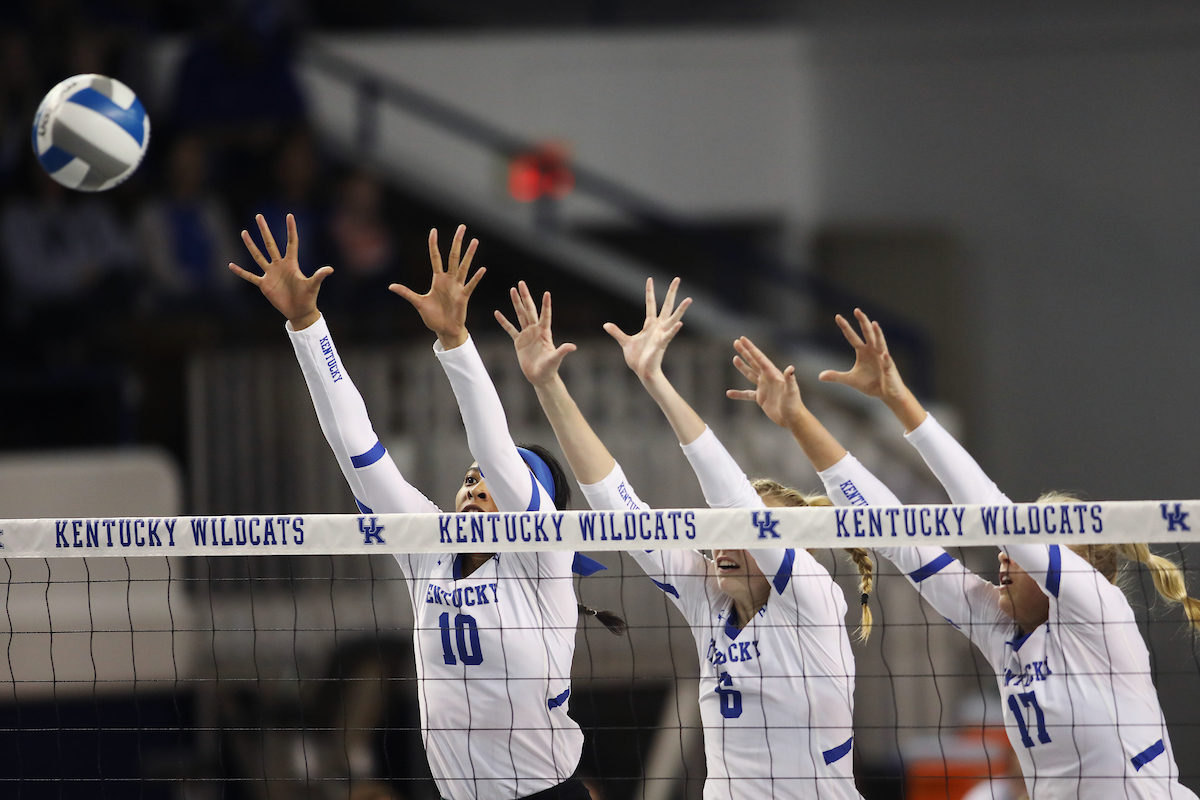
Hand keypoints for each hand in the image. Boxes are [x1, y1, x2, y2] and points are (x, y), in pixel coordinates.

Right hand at [229, 213, 330, 329]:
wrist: (299, 311)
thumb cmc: (308, 297)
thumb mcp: (313, 285)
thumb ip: (319, 276)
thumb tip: (330, 269)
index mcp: (291, 263)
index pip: (291, 242)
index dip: (291, 230)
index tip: (289, 215)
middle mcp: (279, 265)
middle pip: (270, 244)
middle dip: (264, 230)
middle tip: (259, 216)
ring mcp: (271, 274)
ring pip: (258, 256)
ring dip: (251, 245)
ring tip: (244, 232)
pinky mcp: (264, 284)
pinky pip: (250, 276)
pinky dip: (241, 272)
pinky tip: (231, 265)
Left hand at [389, 225, 482, 348]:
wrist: (444, 330)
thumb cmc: (434, 317)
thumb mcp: (418, 303)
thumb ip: (406, 293)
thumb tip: (390, 286)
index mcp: (438, 279)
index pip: (436, 257)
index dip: (434, 244)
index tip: (434, 230)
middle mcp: (449, 280)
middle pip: (453, 257)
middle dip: (457, 242)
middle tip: (462, 227)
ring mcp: (457, 287)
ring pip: (464, 267)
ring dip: (469, 255)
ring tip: (475, 241)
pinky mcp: (463, 297)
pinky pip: (470, 285)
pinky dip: (476, 277)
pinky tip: (482, 269)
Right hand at [495, 281, 576, 386]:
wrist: (540, 377)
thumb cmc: (550, 368)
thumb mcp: (556, 359)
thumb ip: (562, 351)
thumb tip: (573, 347)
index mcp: (545, 332)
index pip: (545, 315)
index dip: (545, 305)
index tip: (546, 293)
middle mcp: (535, 330)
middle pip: (530, 309)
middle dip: (525, 296)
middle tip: (521, 283)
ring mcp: (527, 334)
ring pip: (520, 315)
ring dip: (516, 303)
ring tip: (512, 290)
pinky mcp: (518, 341)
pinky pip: (510, 329)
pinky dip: (504, 321)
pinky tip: (497, 313)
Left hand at [603, 277, 691, 382]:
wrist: (643, 371)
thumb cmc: (637, 358)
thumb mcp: (625, 342)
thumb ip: (617, 332)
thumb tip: (605, 324)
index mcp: (650, 324)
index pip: (651, 304)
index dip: (649, 292)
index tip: (649, 279)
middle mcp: (658, 327)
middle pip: (667, 306)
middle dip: (671, 293)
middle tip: (677, 279)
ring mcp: (661, 334)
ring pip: (673, 318)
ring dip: (681, 309)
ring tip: (689, 299)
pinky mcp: (661, 344)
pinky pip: (669, 335)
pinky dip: (674, 329)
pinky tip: (680, 323)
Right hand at [726, 336, 807, 429]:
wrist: (792, 418)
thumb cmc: (794, 404)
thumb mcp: (792, 391)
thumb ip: (790, 379)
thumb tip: (790, 368)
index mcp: (773, 374)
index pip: (759, 358)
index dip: (750, 348)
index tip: (742, 339)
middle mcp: (768, 378)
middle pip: (753, 362)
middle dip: (745, 352)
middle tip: (736, 342)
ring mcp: (764, 387)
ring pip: (750, 374)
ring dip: (742, 366)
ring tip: (734, 358)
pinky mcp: (761, 398)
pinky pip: (747, 394)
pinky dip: (738, 393)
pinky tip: (729, 393)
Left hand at [818, 309, 908, 404]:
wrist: (887, 394)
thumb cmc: (871, 384)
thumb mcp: (850, 380)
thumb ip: (836, 376)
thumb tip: (820, 376)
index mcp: (863, 351)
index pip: (852, 337)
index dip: (846, 327)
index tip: (837, 316)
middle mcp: (873, 351)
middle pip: (867, 333)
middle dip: (862, 322)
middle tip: (857, 310)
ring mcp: (883, 359)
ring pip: (880, 343)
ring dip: (877, 334)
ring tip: (874, 324)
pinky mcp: (890, 369)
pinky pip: (887, 363)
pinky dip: (886, 359)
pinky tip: (884, 354)